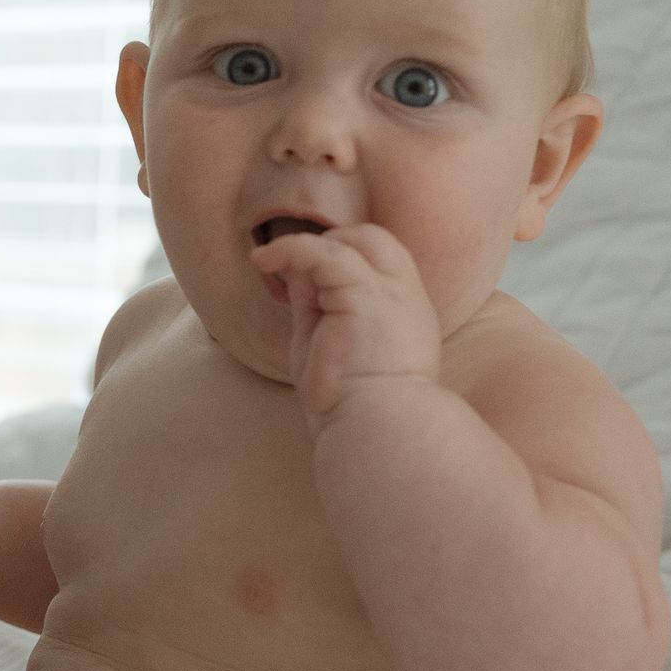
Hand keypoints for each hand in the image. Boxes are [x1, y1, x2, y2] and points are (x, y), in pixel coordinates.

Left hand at [250, 220, 442, 423]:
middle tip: (294, 268)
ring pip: (355, 240)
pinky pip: (326, 253)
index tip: (305, 277)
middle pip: (376, 240)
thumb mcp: (329, 343)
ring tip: (269, 261)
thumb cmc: (352, 404)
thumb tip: (297, 271)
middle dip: (334, 242)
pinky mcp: (366, 295)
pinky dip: (291, 249)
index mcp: (404, 313)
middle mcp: (406, 296)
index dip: (344, 257)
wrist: (375, 430)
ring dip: (308, 246)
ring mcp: (392, 292)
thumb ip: (318, 305)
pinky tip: (263, 260)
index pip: (380, 262)